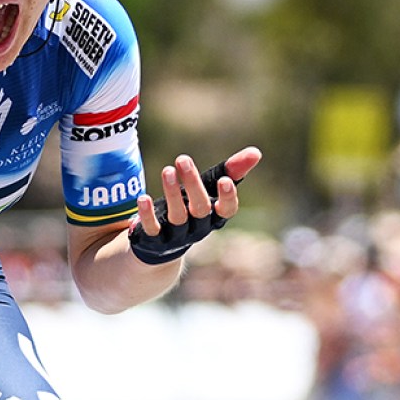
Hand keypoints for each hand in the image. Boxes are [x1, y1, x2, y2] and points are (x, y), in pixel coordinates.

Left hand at [129, 146, 261, 264]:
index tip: (224, 180)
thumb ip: (230, 172)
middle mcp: (198, 228)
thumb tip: (256, 152)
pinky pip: (152, 228)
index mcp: (214, 217)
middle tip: (182, 159)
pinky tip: (143, 198)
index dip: (228, 197)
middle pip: (200, 208)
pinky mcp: (154, 239)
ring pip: (178, 216)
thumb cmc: (190, 209)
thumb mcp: (208, 190)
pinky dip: (147, 214)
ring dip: (172, 193)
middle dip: (193, 184)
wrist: (160, 247)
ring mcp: (176, 236)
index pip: (227, 211)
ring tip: (167, 169)